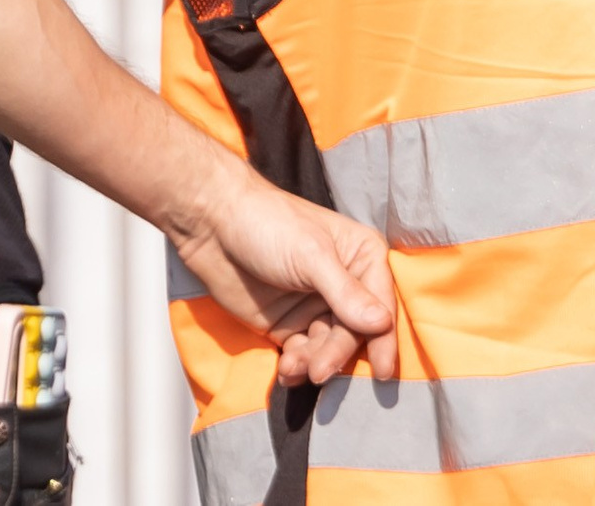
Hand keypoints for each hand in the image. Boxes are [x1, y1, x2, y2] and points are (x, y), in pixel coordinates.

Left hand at [172, 169, 397, 386]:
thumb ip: (345, 293)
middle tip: (320, 371)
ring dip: (314, 362)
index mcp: (361, 258)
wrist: (212, 224)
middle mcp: (345, 286)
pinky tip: (285, 371)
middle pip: (354, 333)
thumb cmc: (268, 225)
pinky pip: (302, 355)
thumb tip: (382, 324)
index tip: (382, 371)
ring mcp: (315, 308)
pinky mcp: (288, 326)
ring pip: (328, 348)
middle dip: (337, 353)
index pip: (381, 305)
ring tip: (294, 367)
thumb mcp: (311, 255)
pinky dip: (296, 367)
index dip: (383, 338)